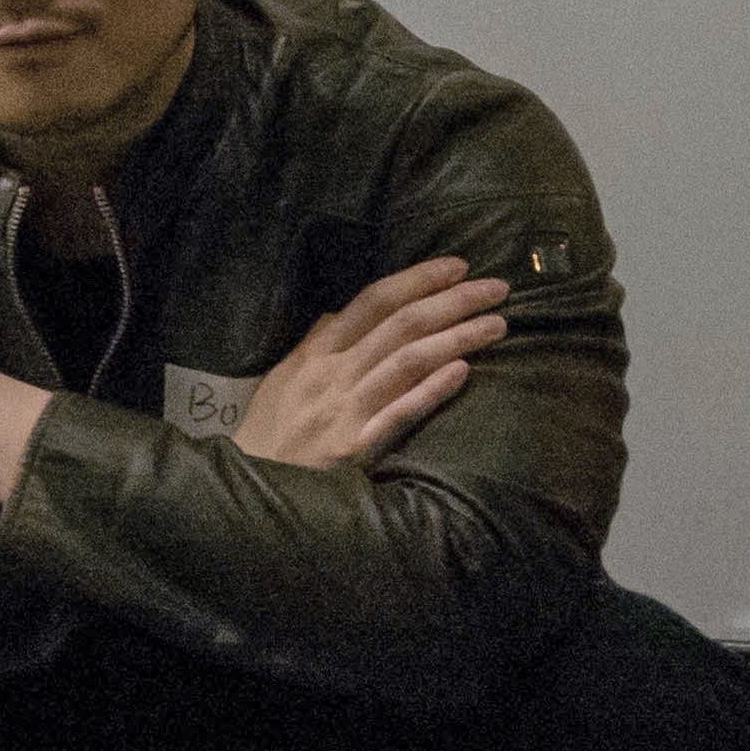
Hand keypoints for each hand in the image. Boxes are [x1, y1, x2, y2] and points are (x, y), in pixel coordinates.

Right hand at [237, 260, 511, 470]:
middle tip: (496, 287)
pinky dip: (431, 389)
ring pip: (406, 361)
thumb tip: (343, 314)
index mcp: (315, 354)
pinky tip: (463, 371)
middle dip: (452, 301)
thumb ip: (315, 346)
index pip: (371, 302)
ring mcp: (345, 411)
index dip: (417, 280)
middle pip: (400, 325)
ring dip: (456, 338)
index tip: (457, 266)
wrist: (253, 484)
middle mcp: (332, 375)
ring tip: (496, 324)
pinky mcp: (355, 448)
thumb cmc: (270, 432)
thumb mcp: (283, 379)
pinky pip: (399, 413)